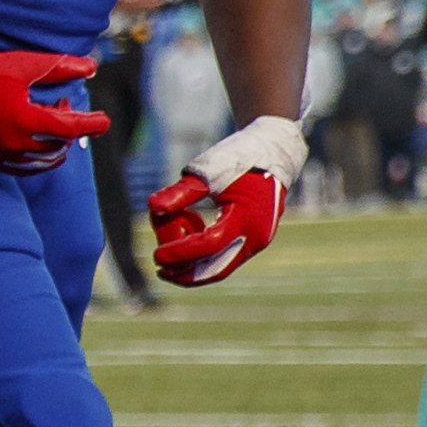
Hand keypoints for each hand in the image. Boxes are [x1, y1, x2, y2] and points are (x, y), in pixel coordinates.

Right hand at [0, 44, 108, 172]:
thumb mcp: (22, 65)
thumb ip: (59, 68)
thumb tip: (91, 68)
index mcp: (26, 120)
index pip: (72, 127)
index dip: (92, 123)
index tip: (104, 120)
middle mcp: (17, 143)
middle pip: (60, 144)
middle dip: (70, 127)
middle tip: (62, 105)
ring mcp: (3, 154)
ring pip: (45, 159)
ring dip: (56, 144)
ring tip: (50, 122)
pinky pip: (26, 168)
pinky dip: (40, 159)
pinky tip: (38, 143)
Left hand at [149, 115, 306, 286]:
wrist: (273, 154)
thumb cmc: (240, 159)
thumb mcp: (209, 172)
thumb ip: (182, 192)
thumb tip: (153, 206)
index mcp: (247, 218)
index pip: (209, 245)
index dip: (180, 252)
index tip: (156, 255)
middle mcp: (255, 237)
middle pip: (215, 269)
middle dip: (184, 272)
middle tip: (158, 266)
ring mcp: (255, 242)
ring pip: (218, 266)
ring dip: (191, 262)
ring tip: (170, 241)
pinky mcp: (251, 241)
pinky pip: (223, 257)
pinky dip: (201, 253)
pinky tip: (187, 231)